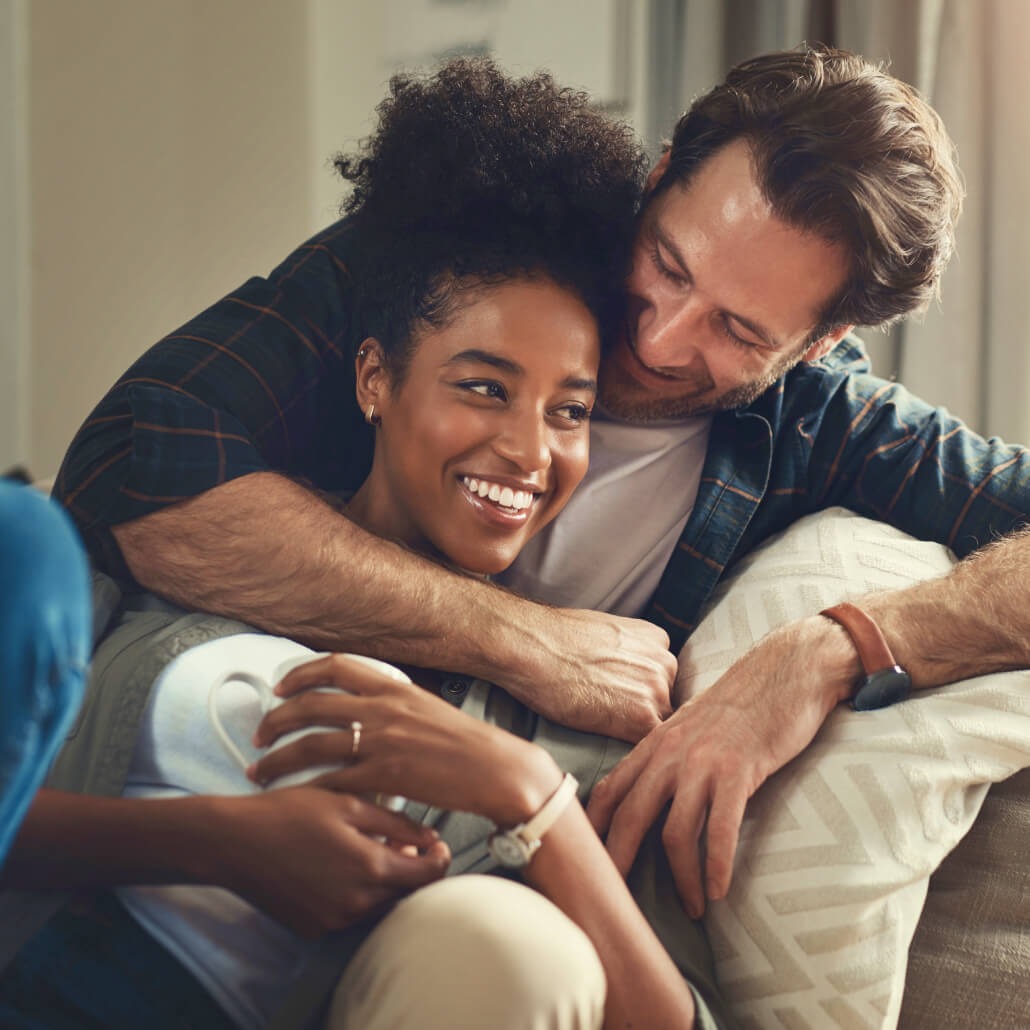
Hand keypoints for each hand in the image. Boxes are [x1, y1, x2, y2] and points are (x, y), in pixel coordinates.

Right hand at [211, 787, 449, 936]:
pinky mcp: (314, 928)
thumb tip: (429, 839)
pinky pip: (352, 914)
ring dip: (385, 881)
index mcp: (370, 869)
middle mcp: (357, 903)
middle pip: (405, 894)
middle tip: (403, 841)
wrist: (233, 842)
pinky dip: (358, 894)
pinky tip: (343, 866)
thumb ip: (396, 824)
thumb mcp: (348, 805)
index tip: (436, 844)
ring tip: (371, 849)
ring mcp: (334, 921)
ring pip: (380, 905)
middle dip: (411, 869)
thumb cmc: (289, 813)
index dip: (439, 859)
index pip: (427, 876)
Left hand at [251, 654, 560, 826]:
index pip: (336, 667)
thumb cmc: (468, 745)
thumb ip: (395, 707)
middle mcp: (383, 709)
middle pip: (311, 705)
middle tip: (259, 734)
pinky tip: (295, 796)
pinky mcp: (384, 776)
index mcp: (394, 688)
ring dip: (278, 758)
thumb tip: (367, 709)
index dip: (300, 675)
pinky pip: (331, 780)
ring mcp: (382, 742)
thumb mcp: (429, 710)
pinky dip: (307, 788)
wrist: (497, 770)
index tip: (279, 688)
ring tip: (258, 770)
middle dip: (276, 719)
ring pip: (311, 744)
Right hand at [498, 607, 675, 743]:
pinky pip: (648, 744)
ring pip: (660, 725)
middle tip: (612, 717)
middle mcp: (664, 663)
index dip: (643, 691)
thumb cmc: (555, 638)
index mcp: (656, 639)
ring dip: (637, 732)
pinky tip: (607, 743)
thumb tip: (622, 668)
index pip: (664, 675)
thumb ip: (628, 650)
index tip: (624, 699)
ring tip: (604, 730)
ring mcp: (657, 691)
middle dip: (643, 711)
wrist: (534, 648)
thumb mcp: (606, 631)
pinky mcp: (643, 718)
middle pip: (666, 700)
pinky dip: (633, 750)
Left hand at [587, 617, 850, 916]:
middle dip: (620, 865)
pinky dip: (717, 866)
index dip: (593, 831)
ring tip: (693, 908)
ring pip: (675, 834)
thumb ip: (666, 757)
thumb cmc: (740, 704)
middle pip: (630, 818)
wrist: (784, 671)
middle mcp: (670, 754)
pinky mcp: (738, 772)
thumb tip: (649, 796)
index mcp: (654, 744)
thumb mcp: (689, 727)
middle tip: (620, 905)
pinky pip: (720, 830)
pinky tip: (719, 891)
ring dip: (682, 880)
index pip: (608, 791)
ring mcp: (702, 763)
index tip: (587, 864)